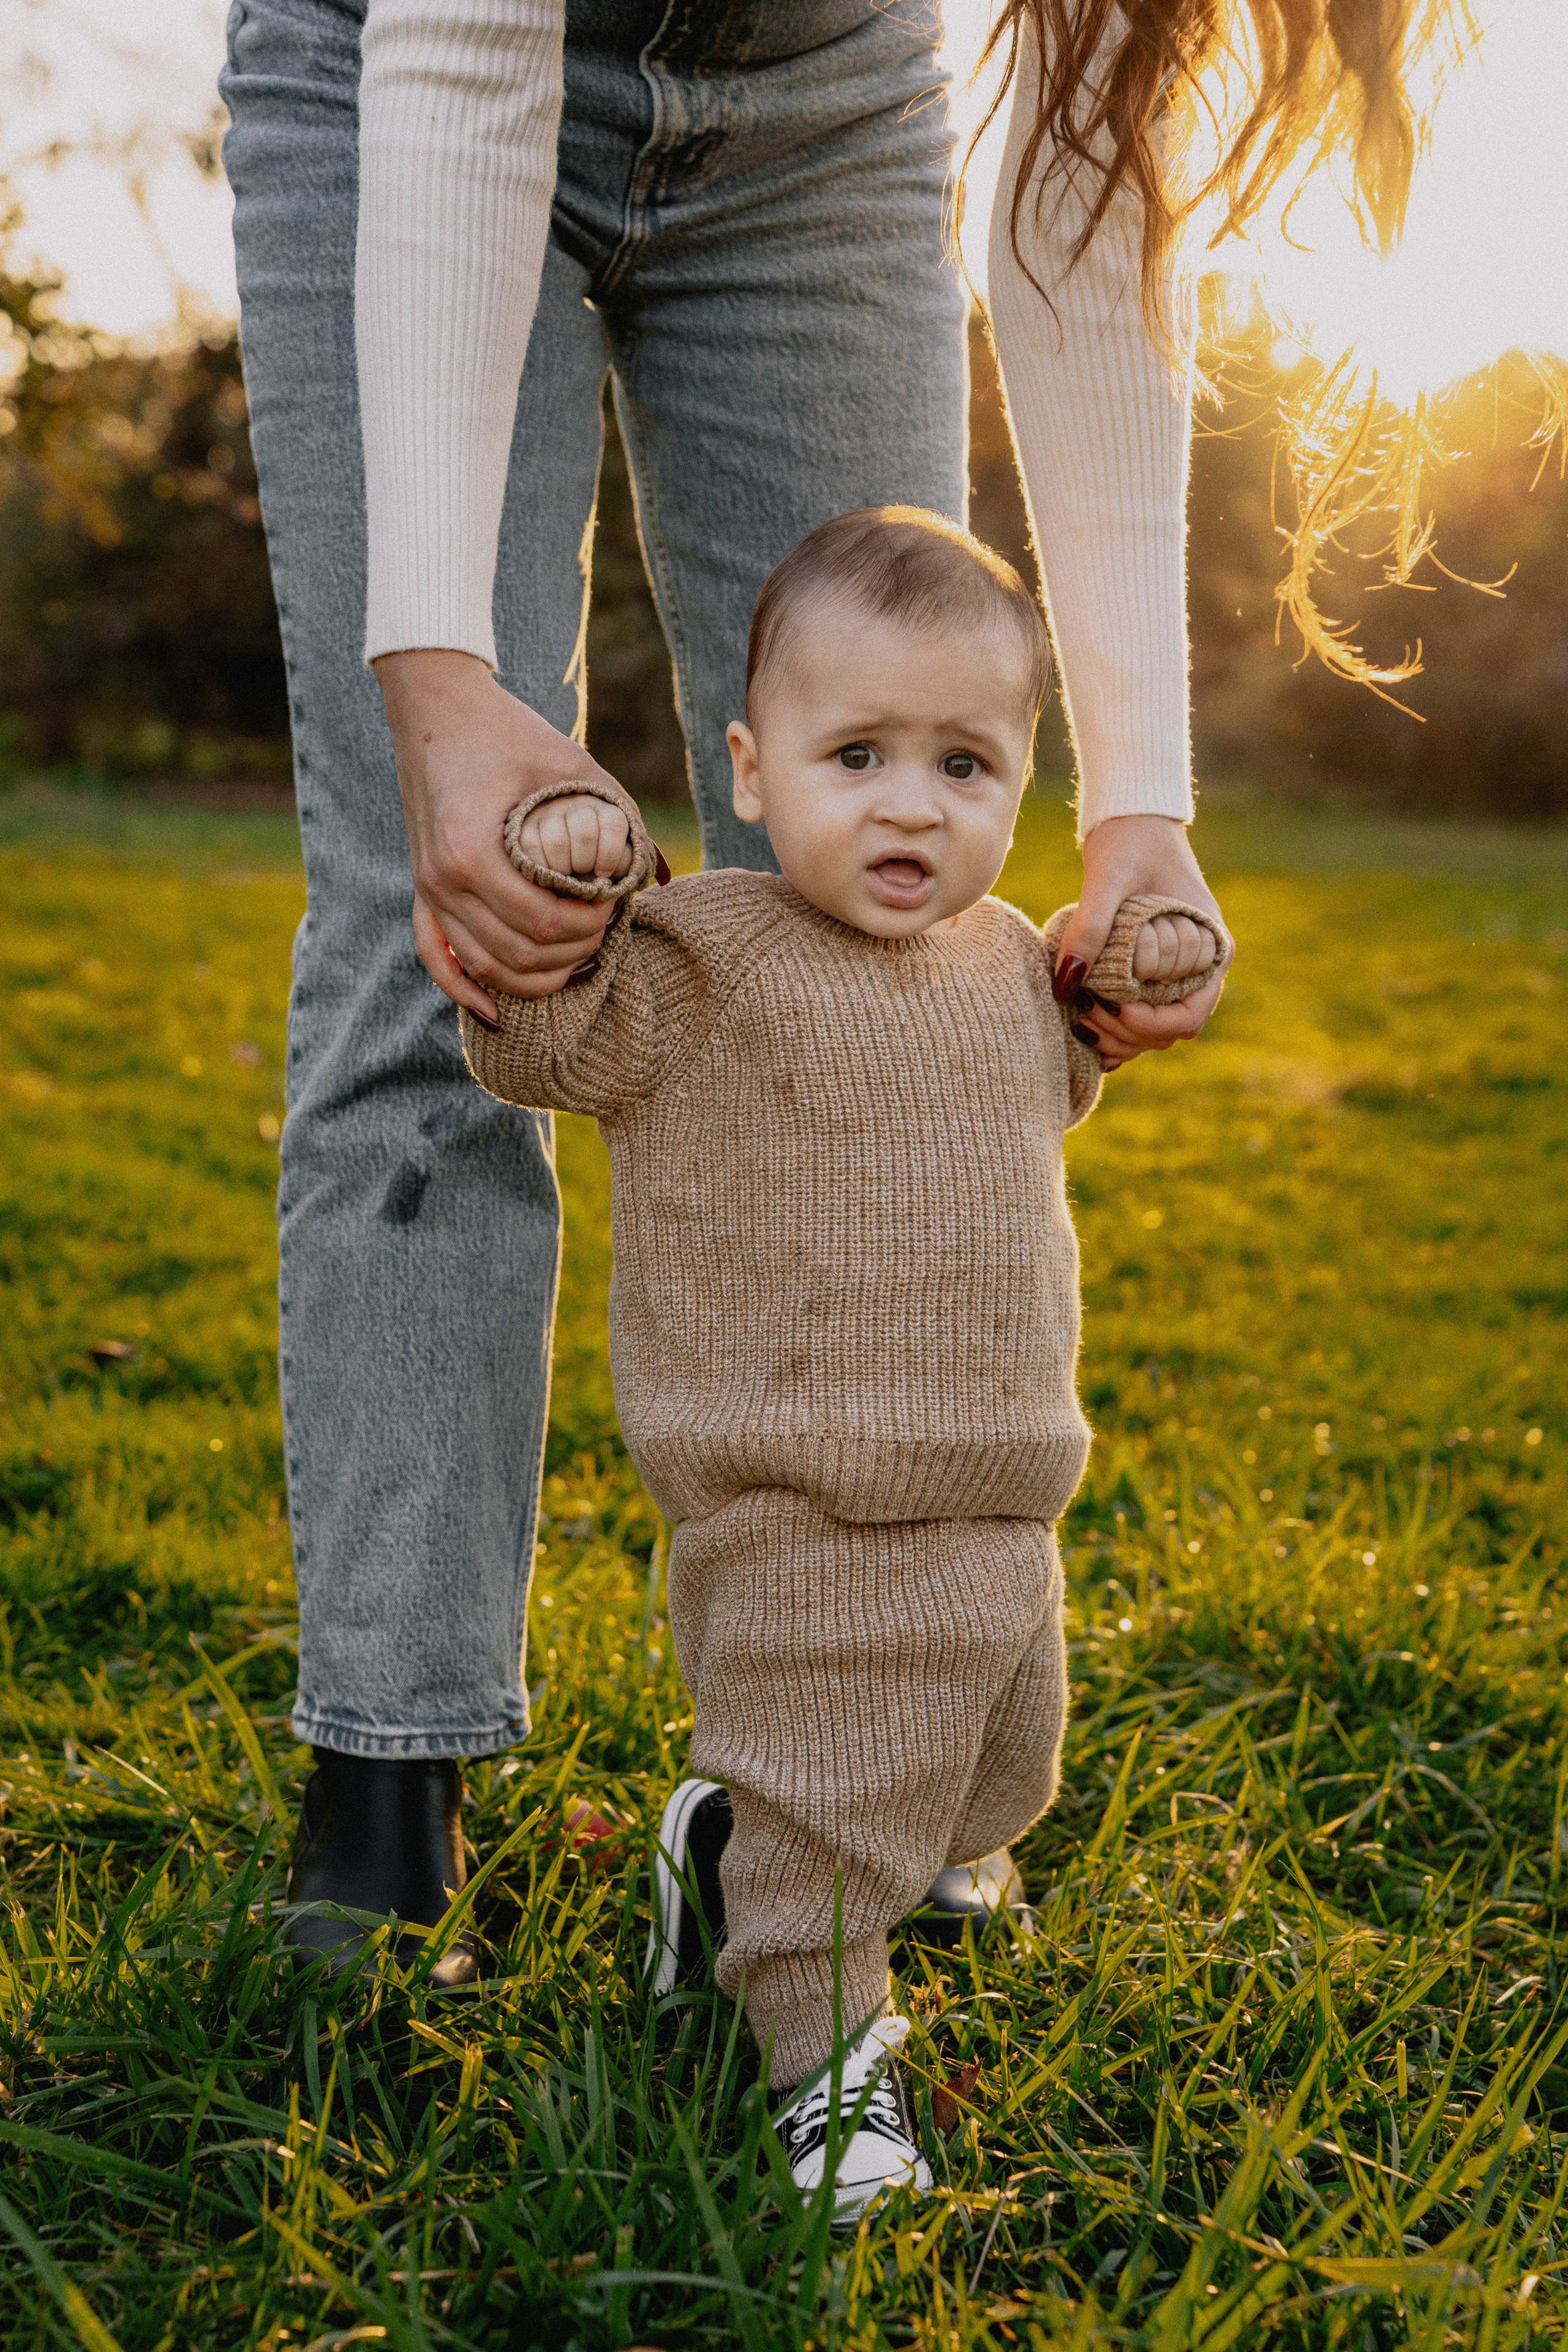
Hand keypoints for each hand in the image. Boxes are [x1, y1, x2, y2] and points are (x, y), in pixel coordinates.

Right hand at [376, 649, 618, 1019]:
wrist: (436, 708)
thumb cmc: (511, 733)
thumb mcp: (576, 767)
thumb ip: (623, 820)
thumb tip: (662, 876)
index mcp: (473, 850)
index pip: (543, 924)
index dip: (589, 927)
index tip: (614, 904)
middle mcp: (443, 879)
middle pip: (519, 955)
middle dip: (573, 952)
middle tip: (603, 926)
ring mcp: (427, 889)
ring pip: (486, 968)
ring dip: (537, 975)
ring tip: (577, 954)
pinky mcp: (422, 890)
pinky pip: (436, 960)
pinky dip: (466, 990)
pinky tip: (497, 1014)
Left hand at [1053, 814, 1229, 1070]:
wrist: (1132, 820)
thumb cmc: (1130, 840)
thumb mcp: (1108, 877)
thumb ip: (1089, 926)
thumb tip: (1065, 982)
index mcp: (1210, 948)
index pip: (1190, 1013)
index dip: (1153, 1023)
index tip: (1117, 1010)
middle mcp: (1199, 968)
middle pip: (1169, 1031)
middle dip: (1128, 1034)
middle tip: (1085, 1016)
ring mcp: (1176, 973)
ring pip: (1153, 1032)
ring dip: (1119, 1036)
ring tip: (1079, 1019)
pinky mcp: (1151, 973)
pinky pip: (1139, 1015)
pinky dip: (1114, 1028)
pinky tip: (1083, 1027)